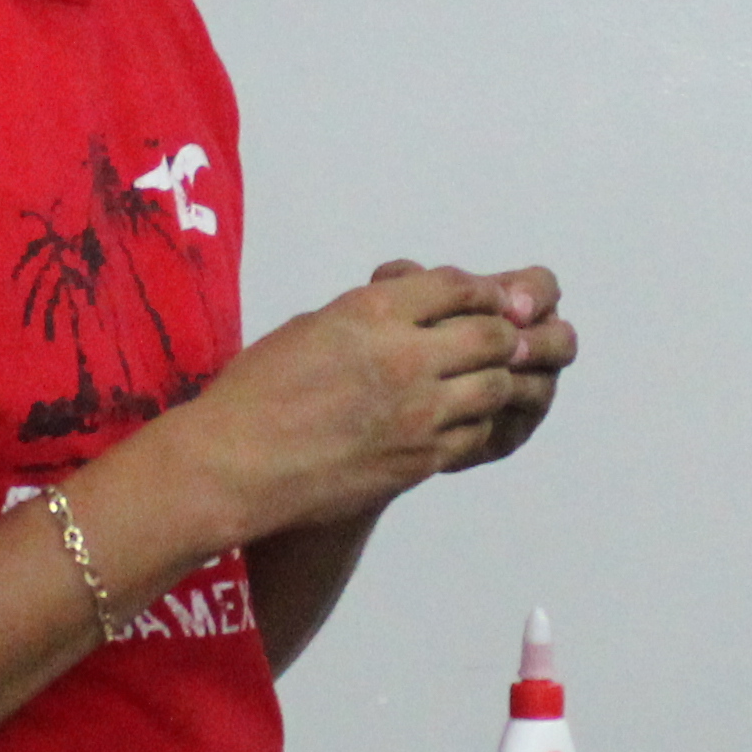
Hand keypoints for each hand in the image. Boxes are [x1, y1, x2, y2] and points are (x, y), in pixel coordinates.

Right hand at [140, 269, 531, 545]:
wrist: (236, 464)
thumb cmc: (257, 393)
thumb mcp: (313, 327)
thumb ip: (370, 315)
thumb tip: (414, 310)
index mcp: (371, 311)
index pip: (456, 287)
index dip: (484, 293)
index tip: (492, 300)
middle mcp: (404, 355)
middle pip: (491, 334)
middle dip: (509, 333)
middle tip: (515, 337)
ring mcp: (418, 410)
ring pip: (494, 385)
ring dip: (502, 378)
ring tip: (497, 377)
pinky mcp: (420, 458)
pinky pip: (475, 431)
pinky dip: (480, 420)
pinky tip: (468, 417)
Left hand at [369, 258, 574, 468]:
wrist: (381, 405)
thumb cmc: (394, 341)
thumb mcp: (396, 304)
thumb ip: (407, 282)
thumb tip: (411, 273)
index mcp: (512, 307)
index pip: (543, 288)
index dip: (535, 295)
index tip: (512, 306)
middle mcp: (529, 347)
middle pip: (561, 339)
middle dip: (540, 342)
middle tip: (513, 348)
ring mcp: (525, 390)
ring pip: (544, 384)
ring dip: (521, 380)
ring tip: (488, 380)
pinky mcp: (509, 430)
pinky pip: (518, 423)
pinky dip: (499, 414)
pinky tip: (469, 410)